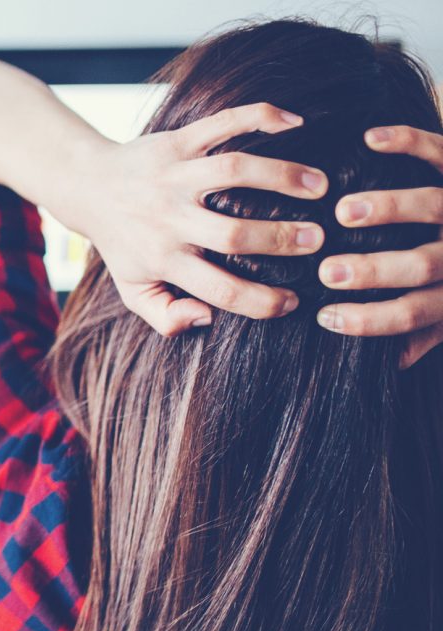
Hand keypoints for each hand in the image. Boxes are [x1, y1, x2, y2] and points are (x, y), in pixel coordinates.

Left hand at [51, 103, 328, 335]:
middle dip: (281, 238)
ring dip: (283, 175)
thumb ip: (166, 316)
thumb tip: (207, 318)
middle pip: (232, 232)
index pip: (219, 289)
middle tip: (320, 240)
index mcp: (162, 259)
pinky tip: (295, 122)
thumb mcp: (133, 289)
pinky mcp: (176, 140)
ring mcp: (173, 175)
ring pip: (233, 170)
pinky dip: (260, 116)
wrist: (86, 187)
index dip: (262, 302)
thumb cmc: (123, 243)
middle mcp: (168, 217)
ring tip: (321, 186)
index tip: (294, 302)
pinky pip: (220, 123)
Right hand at [313, 126, 442, 366]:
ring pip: (432, 207)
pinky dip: (408, 141)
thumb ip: (430, 330)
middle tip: (330, 272)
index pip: (414, 313)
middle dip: (375, 270)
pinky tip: (370, 139)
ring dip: (388, 209)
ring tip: (344, 212)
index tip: (327, 319)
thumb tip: (392, 363)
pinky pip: (439, 153)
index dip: (373, 320)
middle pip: (422, 264)